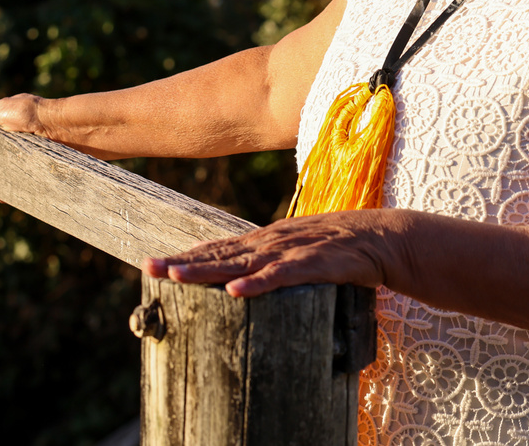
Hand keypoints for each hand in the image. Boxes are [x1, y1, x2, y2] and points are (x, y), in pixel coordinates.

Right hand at [0, 94, 48, 200]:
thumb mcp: (4, 108)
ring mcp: (27, 158)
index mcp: (7, 130)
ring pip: (9, 177)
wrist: (59, 125)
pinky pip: (22, 184)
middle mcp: (17, 145)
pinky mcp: (37, 168)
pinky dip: (11, 192)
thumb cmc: (31, 113)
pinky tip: (2, 198)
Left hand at [143, 211, 392, 297]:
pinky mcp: (313, 264)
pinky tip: (236, 292)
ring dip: (207, 271)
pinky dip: (258, 283)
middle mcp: (269, 243)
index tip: (152, 265)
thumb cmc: (335, 249)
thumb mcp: (293, 253)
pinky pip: (280, 276)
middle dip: (183, 262)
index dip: (185, 257)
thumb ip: (266, 264)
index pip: (216, 250)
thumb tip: (236, 280)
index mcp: (262, 242)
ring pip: (240, 264)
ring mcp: (289, 252)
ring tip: (177, 277)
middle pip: (219, 255)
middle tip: (150, 268)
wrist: (378, 237)